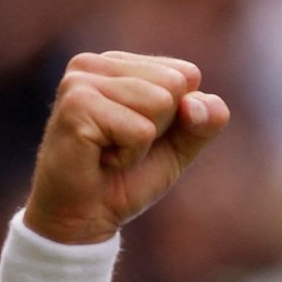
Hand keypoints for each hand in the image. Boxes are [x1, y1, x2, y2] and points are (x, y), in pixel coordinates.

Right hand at [23, 51, 230, 244]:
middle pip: (174, 84)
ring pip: (160, 103)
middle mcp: (94, 63)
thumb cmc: (127, 177)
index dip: (178, 117)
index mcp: (118, 63)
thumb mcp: (180, 146)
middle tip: (122, 146)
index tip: (141, 135)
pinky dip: (130, 156)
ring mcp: (80, 81)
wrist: (84, 218)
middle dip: (160, 127)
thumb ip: (205, 120)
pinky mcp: (77, 106)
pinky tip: (100, 159)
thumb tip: (199, 102)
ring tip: (110, 151)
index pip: (186, 74)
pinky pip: (140, 130)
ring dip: (143, 142)